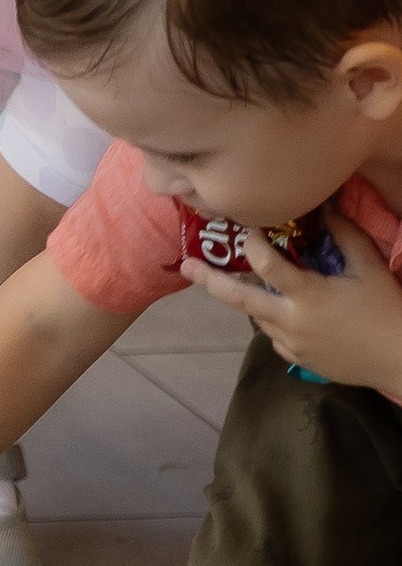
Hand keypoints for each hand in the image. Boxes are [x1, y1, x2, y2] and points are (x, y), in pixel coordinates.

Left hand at [179, 207, 401, 396]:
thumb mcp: (368, 267)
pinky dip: (271, 319)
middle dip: (210, 281)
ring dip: (248, 297)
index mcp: (308, 296)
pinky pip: (272, 336)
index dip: (254, 243)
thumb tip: (325, 206)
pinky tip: (280, 309)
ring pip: (255, 317)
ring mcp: (291, 344)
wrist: (398, 358)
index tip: (250, 228)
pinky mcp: (296, 359)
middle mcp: (291, 322)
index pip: (267, 265)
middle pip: (239, 299)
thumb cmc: (386, 309)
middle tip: (186, 266)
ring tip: (240, 279)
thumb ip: (344, 236)